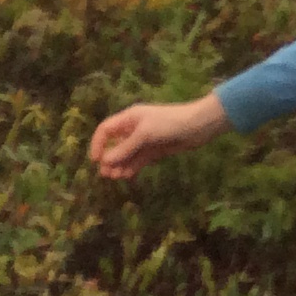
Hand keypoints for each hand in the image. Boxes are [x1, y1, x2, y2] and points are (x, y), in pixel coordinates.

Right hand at [90, 94, 229, 180]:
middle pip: (115, 144)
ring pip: (127, 154)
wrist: (199, 126)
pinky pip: (139, 159)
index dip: (98, 144)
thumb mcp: (145, 134)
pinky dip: (132, 167)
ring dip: (120, 165)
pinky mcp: (155, 150)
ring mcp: (145, 140)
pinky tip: (128, 175)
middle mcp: (135, 129)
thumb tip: (105, 161)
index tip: (96, 160)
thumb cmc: (170, 123)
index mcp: (130, 118)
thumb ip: (125, 148)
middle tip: (107, 174)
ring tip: (117, 177)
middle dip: (110, 159)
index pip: (106, 129)